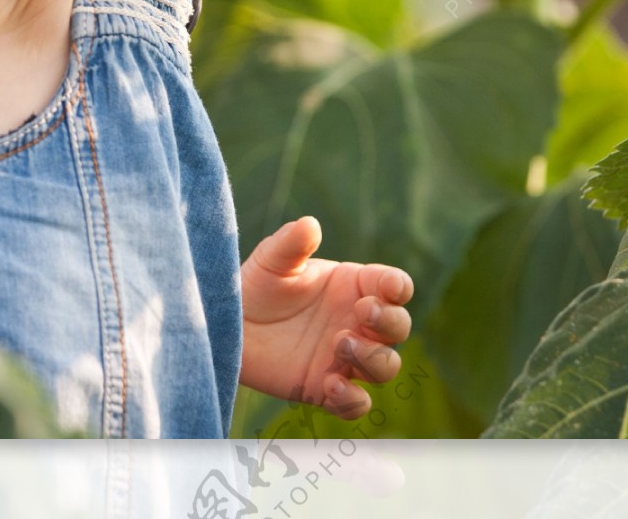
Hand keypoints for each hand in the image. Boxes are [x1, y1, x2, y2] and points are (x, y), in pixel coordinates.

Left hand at [239, 215, 414, 419]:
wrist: (228, 324)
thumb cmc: (258, 284)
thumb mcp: (272, 259)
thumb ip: (292, 242)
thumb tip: (310, 223)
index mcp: (354, 286)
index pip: (394, 286)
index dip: (397, 287)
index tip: (385, 288)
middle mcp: (357, 323)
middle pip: (399, 327)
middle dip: (390, 322)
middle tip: (362, 313)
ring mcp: (346, 358)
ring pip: (386, 366)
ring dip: (373, 359)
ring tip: (340, 345)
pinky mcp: (327, 389)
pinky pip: (357, 404)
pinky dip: (352, 400)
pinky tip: (330, 385)